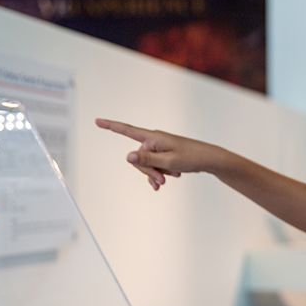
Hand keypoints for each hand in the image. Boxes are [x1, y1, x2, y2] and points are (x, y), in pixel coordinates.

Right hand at [95, 118, 219, 189]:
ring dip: (155, 174)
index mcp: (153, 138)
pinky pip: (153, 167)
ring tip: (170, 179)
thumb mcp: (168, 161)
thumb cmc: (191, 157)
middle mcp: (153, 140)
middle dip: (148, 171)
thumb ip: (147, 160)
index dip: (111, 126)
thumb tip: (128, 156)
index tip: (97, 121)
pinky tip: (162, 184)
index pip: (127, 130)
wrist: (208, 160)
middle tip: (162, 180)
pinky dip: (157, 175)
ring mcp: (158, 148)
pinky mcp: (163, 155)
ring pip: (146, 164)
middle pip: (138, 158)